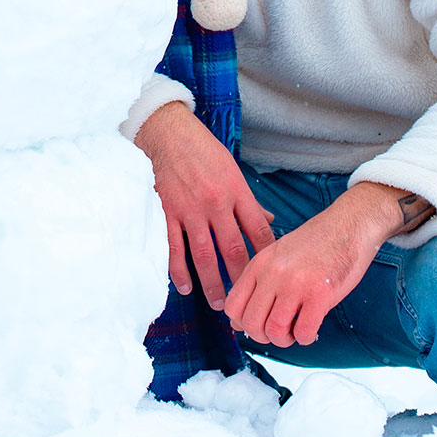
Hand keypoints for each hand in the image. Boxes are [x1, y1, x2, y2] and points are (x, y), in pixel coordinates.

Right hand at [133, 103, 274, 308]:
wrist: (167, 133)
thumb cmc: (202, 149)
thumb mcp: (232, 169)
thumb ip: (249, 200)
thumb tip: (270, 221)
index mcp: (235, 190)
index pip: (258, 229)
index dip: (266, 255)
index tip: (270, 275)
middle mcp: (215, 202)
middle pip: (234, 248)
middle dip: (241, 278)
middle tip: (246, 300)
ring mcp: (189, 209)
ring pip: (204, 255)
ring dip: (213, 283)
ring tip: (220, 304)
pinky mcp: (166, 212)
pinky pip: (174, 248)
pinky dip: (179, 270)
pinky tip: (186, 287)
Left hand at [223, 181, 432, 347]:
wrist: (349, 224)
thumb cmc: (316, 242)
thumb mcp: (277, 255)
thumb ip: (258, 283)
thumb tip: (238, 321)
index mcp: (259, 263)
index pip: (233, 306)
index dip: (243, 323)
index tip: (258, 323)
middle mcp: (273, 274)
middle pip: (251, 323)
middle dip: (264, 336)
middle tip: (279, 331)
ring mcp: (295, 284)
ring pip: (274, 331)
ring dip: (285, 340)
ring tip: (295, 330)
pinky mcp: (320, 294)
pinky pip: (303, 333)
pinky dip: (305, 338)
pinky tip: (311, 328)